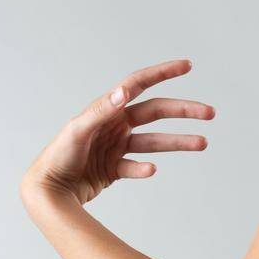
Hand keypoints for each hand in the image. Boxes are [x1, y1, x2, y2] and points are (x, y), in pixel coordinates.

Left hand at [21, 59, 214, 204]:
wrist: (48, 192)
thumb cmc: (57, 158)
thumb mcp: (78, 131)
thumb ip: (101, 111)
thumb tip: (124, 91)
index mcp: (107, 109)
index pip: (139, 84)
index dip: (163, 73)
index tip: (187, 66)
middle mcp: (114, 124)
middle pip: (156, 112)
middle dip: (184, 111)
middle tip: (210, 113)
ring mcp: (116, 146)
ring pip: (154, 140)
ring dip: (178, 141)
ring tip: (202, 143)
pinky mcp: (114, 167)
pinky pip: (136, 165)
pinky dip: (144, 168)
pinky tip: (152, 170)